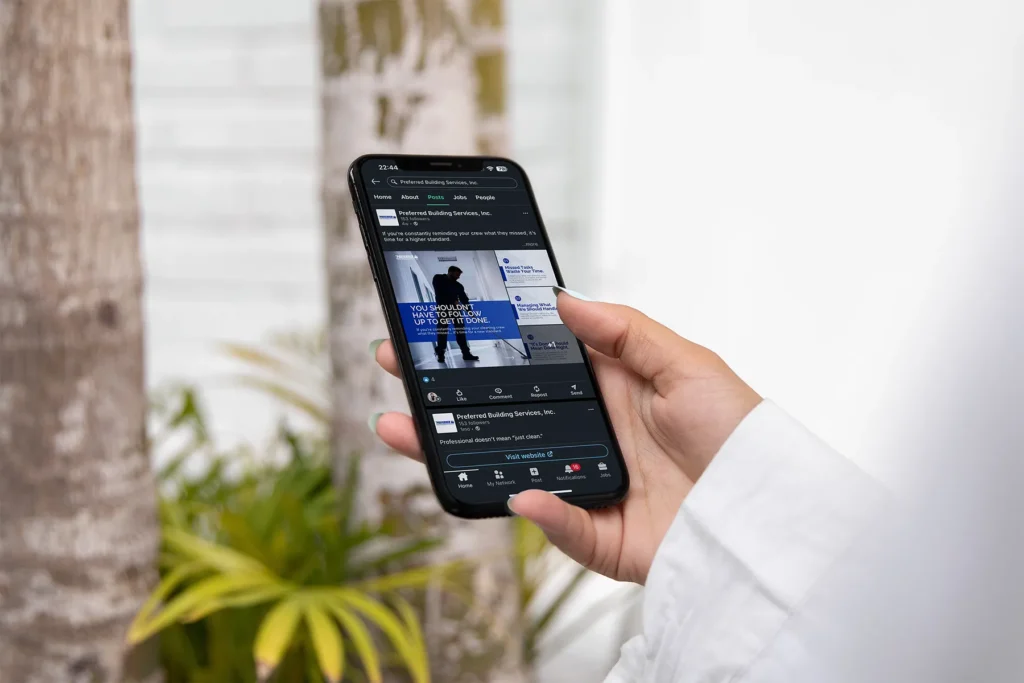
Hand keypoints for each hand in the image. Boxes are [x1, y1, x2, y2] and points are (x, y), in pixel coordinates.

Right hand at [370, 290, 761, 583]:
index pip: (527, 365)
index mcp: (603, 390)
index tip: (439, 322)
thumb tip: (562, 299)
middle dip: (443, 393)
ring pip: (504, 467)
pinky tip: (519, 492)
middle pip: (499, 415)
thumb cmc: (738, 431)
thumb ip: (624, 330)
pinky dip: (539, 512)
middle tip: (396, 364)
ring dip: (451, 452)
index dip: (484, 346)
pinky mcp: (595, 536)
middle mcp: (583, 435)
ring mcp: (582, 485)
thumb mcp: (686, 363)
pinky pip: (556, 524)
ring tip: (403, 430)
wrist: (769, 511)